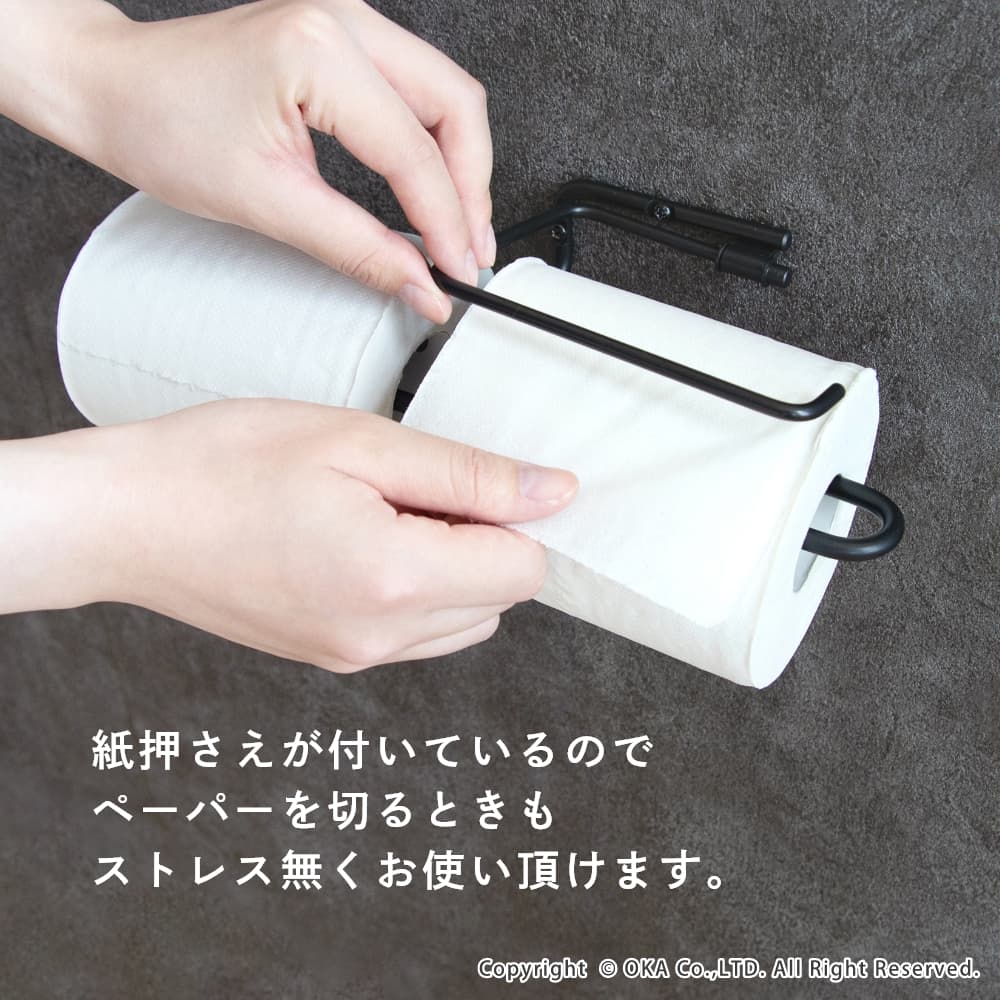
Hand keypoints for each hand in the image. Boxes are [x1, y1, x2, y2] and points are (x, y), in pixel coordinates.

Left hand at [0, 0, 494, 321]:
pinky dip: (431, 145)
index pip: (413, 152)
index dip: (445, 223)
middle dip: (471, 188)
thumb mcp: (266, 202)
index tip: (457, 275)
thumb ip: (356, 248)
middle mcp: (342, 21)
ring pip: (444, 94)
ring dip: (460, 166)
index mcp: (319, 51)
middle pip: (455, 106)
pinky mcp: (340, 39)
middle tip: (469, 252)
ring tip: (456, 229)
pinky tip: (429, 188)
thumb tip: (419, 285)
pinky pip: (415, 90)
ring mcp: (345, 23)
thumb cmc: (162, 126)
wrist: (112, 89)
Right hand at [0, 401, 576, 670]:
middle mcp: (380, 638)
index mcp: (395, 582)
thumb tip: (553, 493)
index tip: (468, 479)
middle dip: (482, 541)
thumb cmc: (223, 465)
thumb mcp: (359, 443)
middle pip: (499, 598)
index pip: (524, 570)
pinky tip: (358, 541)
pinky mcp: (329, 657)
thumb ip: (469, 475)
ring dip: (450, 566)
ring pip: (461, 619)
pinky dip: (412, 589)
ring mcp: (352, 657)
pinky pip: (413, 632)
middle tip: (410, 487)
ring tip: (379, 513)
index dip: (512, 516)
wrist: (126, 518)